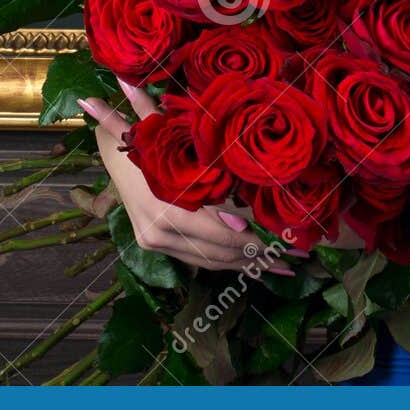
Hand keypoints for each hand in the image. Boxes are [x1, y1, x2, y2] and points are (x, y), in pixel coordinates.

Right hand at [73, 84, 303, 276]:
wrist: (116, 147)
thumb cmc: (160, 140)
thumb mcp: (191, 152)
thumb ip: (215, 183)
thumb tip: (243, 224)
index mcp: (169, 210)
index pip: (221, 238)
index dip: (255, 246)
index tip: (286, 249)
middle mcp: (158, 232)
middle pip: (217, 254)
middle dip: (257, 260)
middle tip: (292, 263)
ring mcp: (153, 241)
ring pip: (207, 261)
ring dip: (244, 266)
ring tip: (277, 269)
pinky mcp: (152, 244)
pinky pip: (195, 258)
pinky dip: (223, 261)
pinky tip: (248, 263)